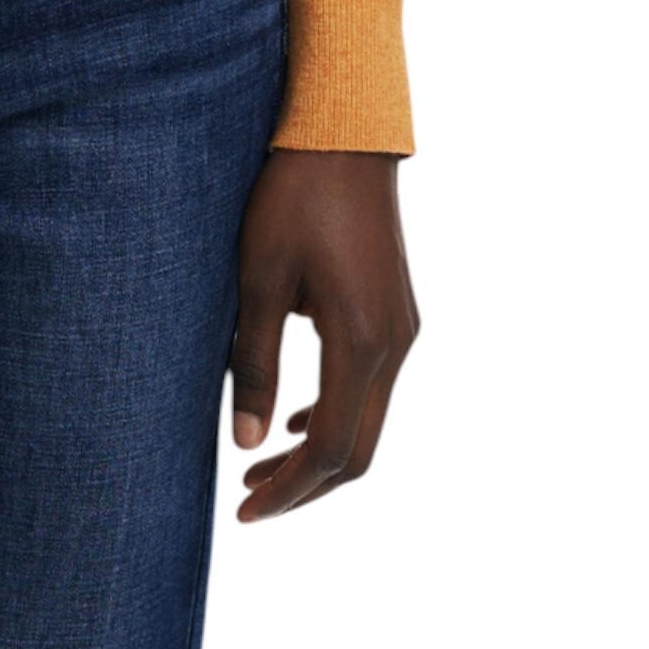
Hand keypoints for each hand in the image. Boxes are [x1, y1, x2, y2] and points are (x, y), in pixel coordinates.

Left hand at [228, 148, 418, 519]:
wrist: (343, 138)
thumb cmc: (292, 199)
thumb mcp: (258, 279)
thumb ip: (255, 365)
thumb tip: (247, 445)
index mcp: (361, 342)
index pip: (332, 448)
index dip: (289, 490)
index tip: (245, 510)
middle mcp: (394, 344)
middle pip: (359, 449)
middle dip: (305, 485)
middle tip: (249, 501)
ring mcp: (403, 329)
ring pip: (369, 420)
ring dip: (320, 451)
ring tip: (261, 466)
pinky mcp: (396, 312)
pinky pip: (373, 386)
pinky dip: (336, 413)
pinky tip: (297, 417)